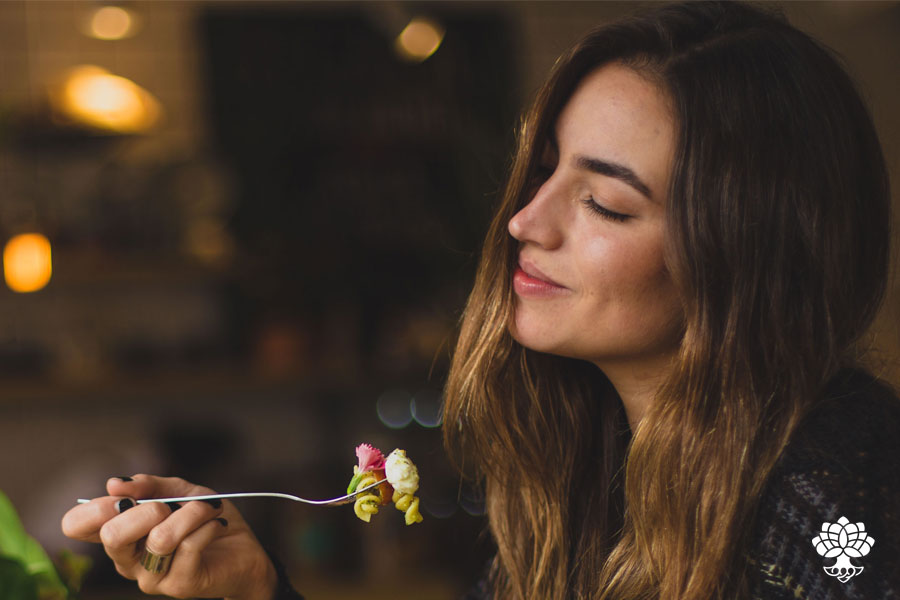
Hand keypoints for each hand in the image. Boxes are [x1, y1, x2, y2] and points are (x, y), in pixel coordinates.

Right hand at [61, 475, 276, 599]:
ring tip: (208, 509)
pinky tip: (217, 524)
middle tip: (170, 505)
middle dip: (146, 509)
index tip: (126, 496)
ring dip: (191, 513)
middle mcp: (128, 560)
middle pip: (112, 535)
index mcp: (120, 534)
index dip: (95, 507)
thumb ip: (149, 485)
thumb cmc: (205, 519)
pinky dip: (208, 525)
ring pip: (160, 537)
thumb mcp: (180, 491)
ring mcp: (151, 577)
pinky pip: (190, 546)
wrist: (244, 549)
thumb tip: (114, 484)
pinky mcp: (179, 585)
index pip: (77, 526)